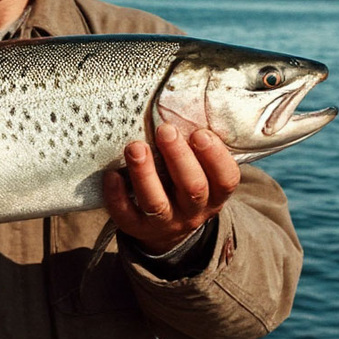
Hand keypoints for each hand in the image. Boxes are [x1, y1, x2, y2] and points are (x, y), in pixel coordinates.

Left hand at [103, 124, 240, 254]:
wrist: (167, 231)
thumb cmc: (183, 185)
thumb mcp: (200, 172)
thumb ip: (197, 149)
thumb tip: (186, 106)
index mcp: (214, 194)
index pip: (226, 179)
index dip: (215, 156)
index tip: (200, 133)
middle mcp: (193, 211)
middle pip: (193, 188)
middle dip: (178, 157)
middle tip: (165, 130)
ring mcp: (165, 223)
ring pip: (157, 203)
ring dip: (145, 174)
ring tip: (135, 147)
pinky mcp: (137, 228)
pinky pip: (126, 215)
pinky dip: (117, 195)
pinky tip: (112, 174)